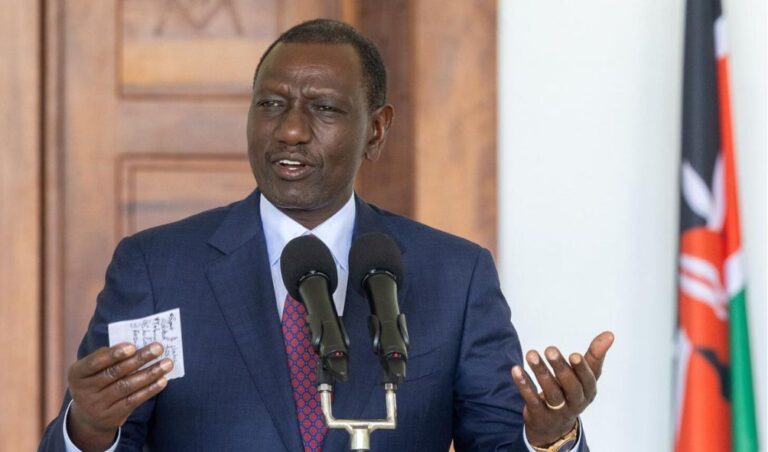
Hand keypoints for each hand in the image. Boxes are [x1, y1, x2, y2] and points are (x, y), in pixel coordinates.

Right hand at [67, 342, 172, 450]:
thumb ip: (108, 357)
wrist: (89, 416)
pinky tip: (162, 380)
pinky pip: (134, 401)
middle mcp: (84, 391)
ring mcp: (98, 406)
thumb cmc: (96, 381)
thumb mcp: (94, 369)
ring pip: (126, 387)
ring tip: (167, 363)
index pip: (94, 362)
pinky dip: (150, 390)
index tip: (132, 346)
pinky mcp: (112, 417)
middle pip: (115, 373)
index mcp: (77, 374)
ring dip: (150, 374)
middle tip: (158, 348)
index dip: (113, 354)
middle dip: (139, 359)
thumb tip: (137, 345)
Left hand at [511, 331, 613, 447]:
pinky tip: (516, 370)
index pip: (588, 381)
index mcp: (588, 392)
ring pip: (551, 393)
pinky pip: (532, 400)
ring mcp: (557, 412)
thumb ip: (595, 355)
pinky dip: (524, 385)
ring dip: (541, 372)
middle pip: (570, 387)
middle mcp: (575, 403)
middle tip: (550, 349)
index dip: (581, 369)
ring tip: (531, 354)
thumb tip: (610, 334)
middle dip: (560, 368)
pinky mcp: (539, 415)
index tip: (574, 354)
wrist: (554, 427)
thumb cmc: (572, 393)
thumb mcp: (585, 377)